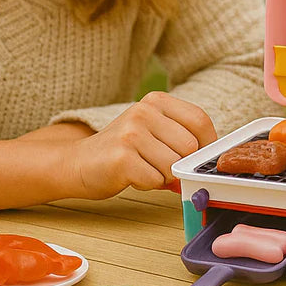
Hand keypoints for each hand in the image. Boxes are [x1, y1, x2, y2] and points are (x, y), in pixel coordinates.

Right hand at [64, 92, 216, 198]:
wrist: (77, 163)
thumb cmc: (123, 151)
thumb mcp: (153, 132)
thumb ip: (181, 139)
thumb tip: (208, 161)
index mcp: (156, 101)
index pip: (199, 119)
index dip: (207, 144)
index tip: (199, 158)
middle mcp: (144, 111)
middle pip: (190, 145)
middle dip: (181, 164)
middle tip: (162, 167)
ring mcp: (132, 133)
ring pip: (173, 165)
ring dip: (163, 176)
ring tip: (143, 168)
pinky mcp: (122, 157)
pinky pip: (155, 180)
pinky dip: (148, 184)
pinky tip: (132, 176)